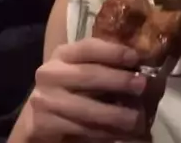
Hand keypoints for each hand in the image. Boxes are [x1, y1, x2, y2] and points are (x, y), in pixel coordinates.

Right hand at [23, 38, 150, 141]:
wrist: (39, 118)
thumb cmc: (70, 89)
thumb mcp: (81, 70)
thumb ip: (104, 65)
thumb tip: (139, 66)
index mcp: (62, 55)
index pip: (87, 47)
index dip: (112, 51)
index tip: (135, 57)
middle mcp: (50, 73)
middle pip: (87, 75)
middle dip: (118, 80)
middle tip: (141, 86)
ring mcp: (45, 100)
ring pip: (86, 108)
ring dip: (116, 115)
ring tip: (137, 119)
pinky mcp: (43, 124)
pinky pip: (81, 129)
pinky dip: (105, 133)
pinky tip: (121, 134)